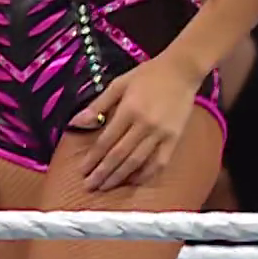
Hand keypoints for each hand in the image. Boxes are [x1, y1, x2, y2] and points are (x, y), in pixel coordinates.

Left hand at [76, 52, 204, 190]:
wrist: (181, 71)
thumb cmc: (146, 75)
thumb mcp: (117, 85)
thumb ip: (97, 106)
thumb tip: (76, 123)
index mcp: (128, 111)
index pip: (106, 141)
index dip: (93, 158)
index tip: (82, 170)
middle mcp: (145, 125)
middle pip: (120, 155)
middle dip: (103, 172)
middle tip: (89, 186)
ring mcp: (162, 134)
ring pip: (138, 161)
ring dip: (121, 176)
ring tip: (106, 186)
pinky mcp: (175, 139)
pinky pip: (160, 162)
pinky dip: (147, 174)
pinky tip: (134, 181)